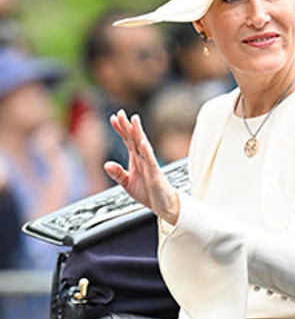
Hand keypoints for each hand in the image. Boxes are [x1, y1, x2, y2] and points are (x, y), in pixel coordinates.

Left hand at [103, 109, 179, 224]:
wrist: (163, 205)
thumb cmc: (148, 193)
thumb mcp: (127, 183)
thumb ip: (117, 173)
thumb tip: (106, 164)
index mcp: (136, 159)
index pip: (127, 140)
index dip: (120, 129)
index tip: (113, 118)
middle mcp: (143, 159)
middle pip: (134, 139)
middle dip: (127, 126)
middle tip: (120, 113)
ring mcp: (150, 164)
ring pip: (143, 145)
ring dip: (138, 132)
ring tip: (134, 120)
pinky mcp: (155, 173)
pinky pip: (150, 160)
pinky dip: (146, 151)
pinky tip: (142, 142)